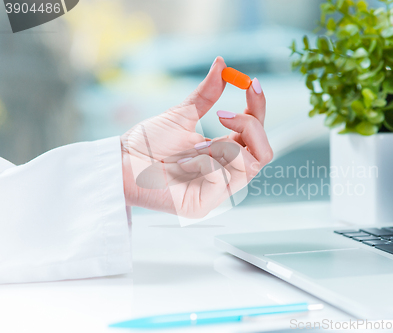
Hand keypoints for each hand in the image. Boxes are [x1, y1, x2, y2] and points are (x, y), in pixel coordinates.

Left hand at [121, 57, 272, 217]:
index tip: (251, 82)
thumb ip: (206, 93)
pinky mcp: (203, 205)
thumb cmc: (147, 142)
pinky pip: (223, 178)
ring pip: (249, 164)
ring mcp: (217, 192)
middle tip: (220, 114)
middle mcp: (227, 173)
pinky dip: (204, 163)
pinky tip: (183, 164)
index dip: (259, 108)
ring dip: (221, 147)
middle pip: (265, 152)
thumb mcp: (182, 114)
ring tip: (193, 148)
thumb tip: (222, 64)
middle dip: (249, 126)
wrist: (120, 161)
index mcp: (224, 153)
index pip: (257, 134)